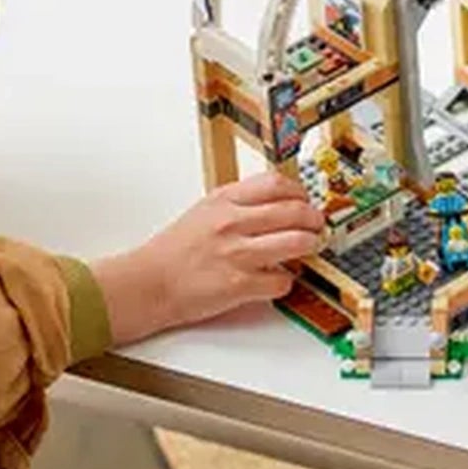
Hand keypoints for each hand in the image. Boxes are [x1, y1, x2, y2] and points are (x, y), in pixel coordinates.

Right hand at [94, 172, 326, 345]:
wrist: (149, 282)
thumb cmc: (174, 251)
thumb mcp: (204, 211)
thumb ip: (238, 205)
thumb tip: (276, 205)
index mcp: (224, 200)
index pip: (277, 184)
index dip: (300, 193)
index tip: (305, 201)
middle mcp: (232, 223)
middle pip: (294, 212)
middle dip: (314, 220)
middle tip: (318, 226)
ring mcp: (237, 253)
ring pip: (296, 243)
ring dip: (309, 246)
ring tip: (309, 248)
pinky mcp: (240, 284)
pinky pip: (282, 281)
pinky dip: (285, 281)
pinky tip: (278, 279)